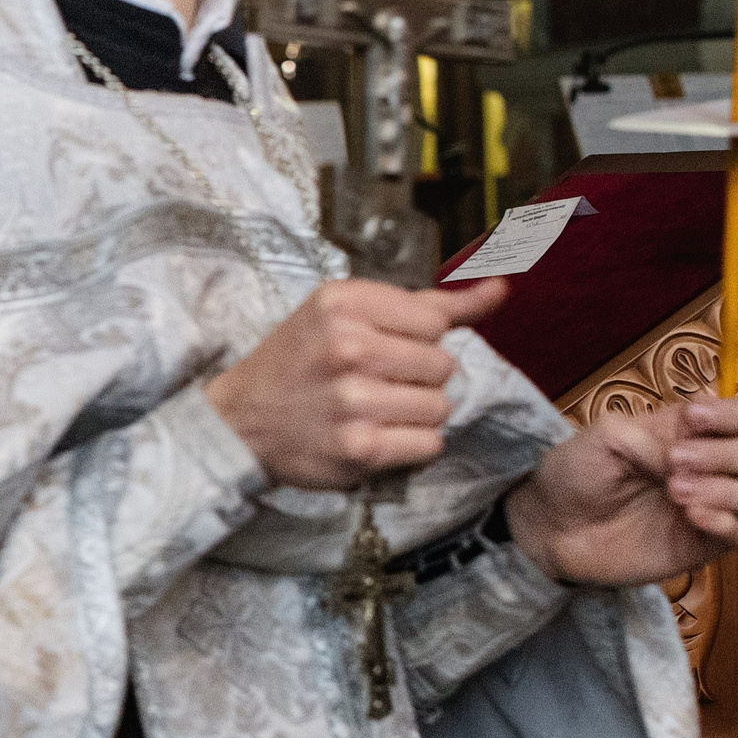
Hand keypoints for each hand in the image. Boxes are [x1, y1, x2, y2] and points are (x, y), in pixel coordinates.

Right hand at [206, 279, 510, 491]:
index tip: (377, 350)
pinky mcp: (360, 448)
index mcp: (343, 302)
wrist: (237, 422)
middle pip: (442, 365)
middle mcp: (348, 346)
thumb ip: (427, 305)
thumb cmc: (296, 363)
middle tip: (370, 384)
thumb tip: (501, 289)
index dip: (413, 340)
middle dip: (416, 378)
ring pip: (441, 407)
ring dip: (414, 414)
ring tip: (372, 412)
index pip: (434, 321)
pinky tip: (374, 437)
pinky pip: (429, 444)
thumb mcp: (345, 316)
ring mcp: (354, 400)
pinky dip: (409, 446)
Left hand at [507, 396, 737, 586]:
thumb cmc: (575, 473)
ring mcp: (712, 505)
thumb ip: (649, 435)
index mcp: (692, 431)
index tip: (692, 418)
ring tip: (674, 490)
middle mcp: (712, 465)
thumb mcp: (603, 436)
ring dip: (725, 488)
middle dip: (724, 452)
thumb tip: (683, 458)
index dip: (736, 412)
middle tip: (674, 460)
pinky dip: (722, 520)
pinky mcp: (704, 543)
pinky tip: (690, 515)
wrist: (551, 525)